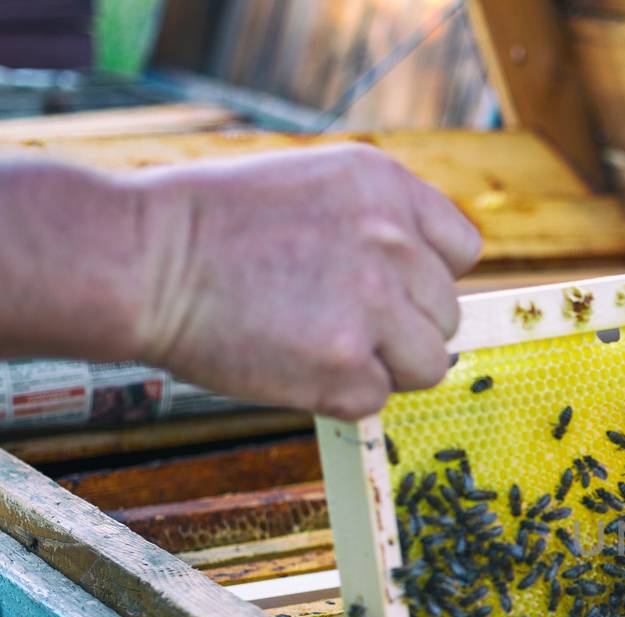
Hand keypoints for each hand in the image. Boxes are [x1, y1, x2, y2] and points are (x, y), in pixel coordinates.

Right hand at [130, 144, 481, 419]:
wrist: (140, 258)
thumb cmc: (210, 226)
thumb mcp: (312, 187)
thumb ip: (378, 226)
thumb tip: (425, 287)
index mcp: (387, 186)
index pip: (461, 252)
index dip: (425, 280)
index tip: (386, 290)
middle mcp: (394, 240)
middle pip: (446, 314)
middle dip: (399, 328)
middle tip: (329, 320)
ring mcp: (375, 304)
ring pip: (428, 363)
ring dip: (380, 366)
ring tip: (313, 343)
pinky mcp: (348, 364)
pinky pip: (375, 398)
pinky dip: (338, 395)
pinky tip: (288, 361)